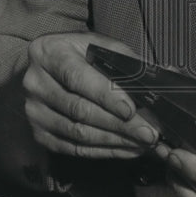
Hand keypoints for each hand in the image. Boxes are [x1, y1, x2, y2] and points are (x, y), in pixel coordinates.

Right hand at [22, 32, 159, 158]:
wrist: (46, 69)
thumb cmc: (78, 55)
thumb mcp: (97, 44)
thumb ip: (123, 59)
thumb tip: (161, 77)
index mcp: (48, 52)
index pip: (77, 77)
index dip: (105, 95)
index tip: (131, 109)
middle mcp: (35, 82)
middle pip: (79, 110)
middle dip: (119, 124)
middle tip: (148, 133)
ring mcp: (34, 111)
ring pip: (78, 133)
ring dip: (115, 141)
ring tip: (143, 143)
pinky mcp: (39, 134)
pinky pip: (75, 149)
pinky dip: (104, 152)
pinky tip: (127, 149)